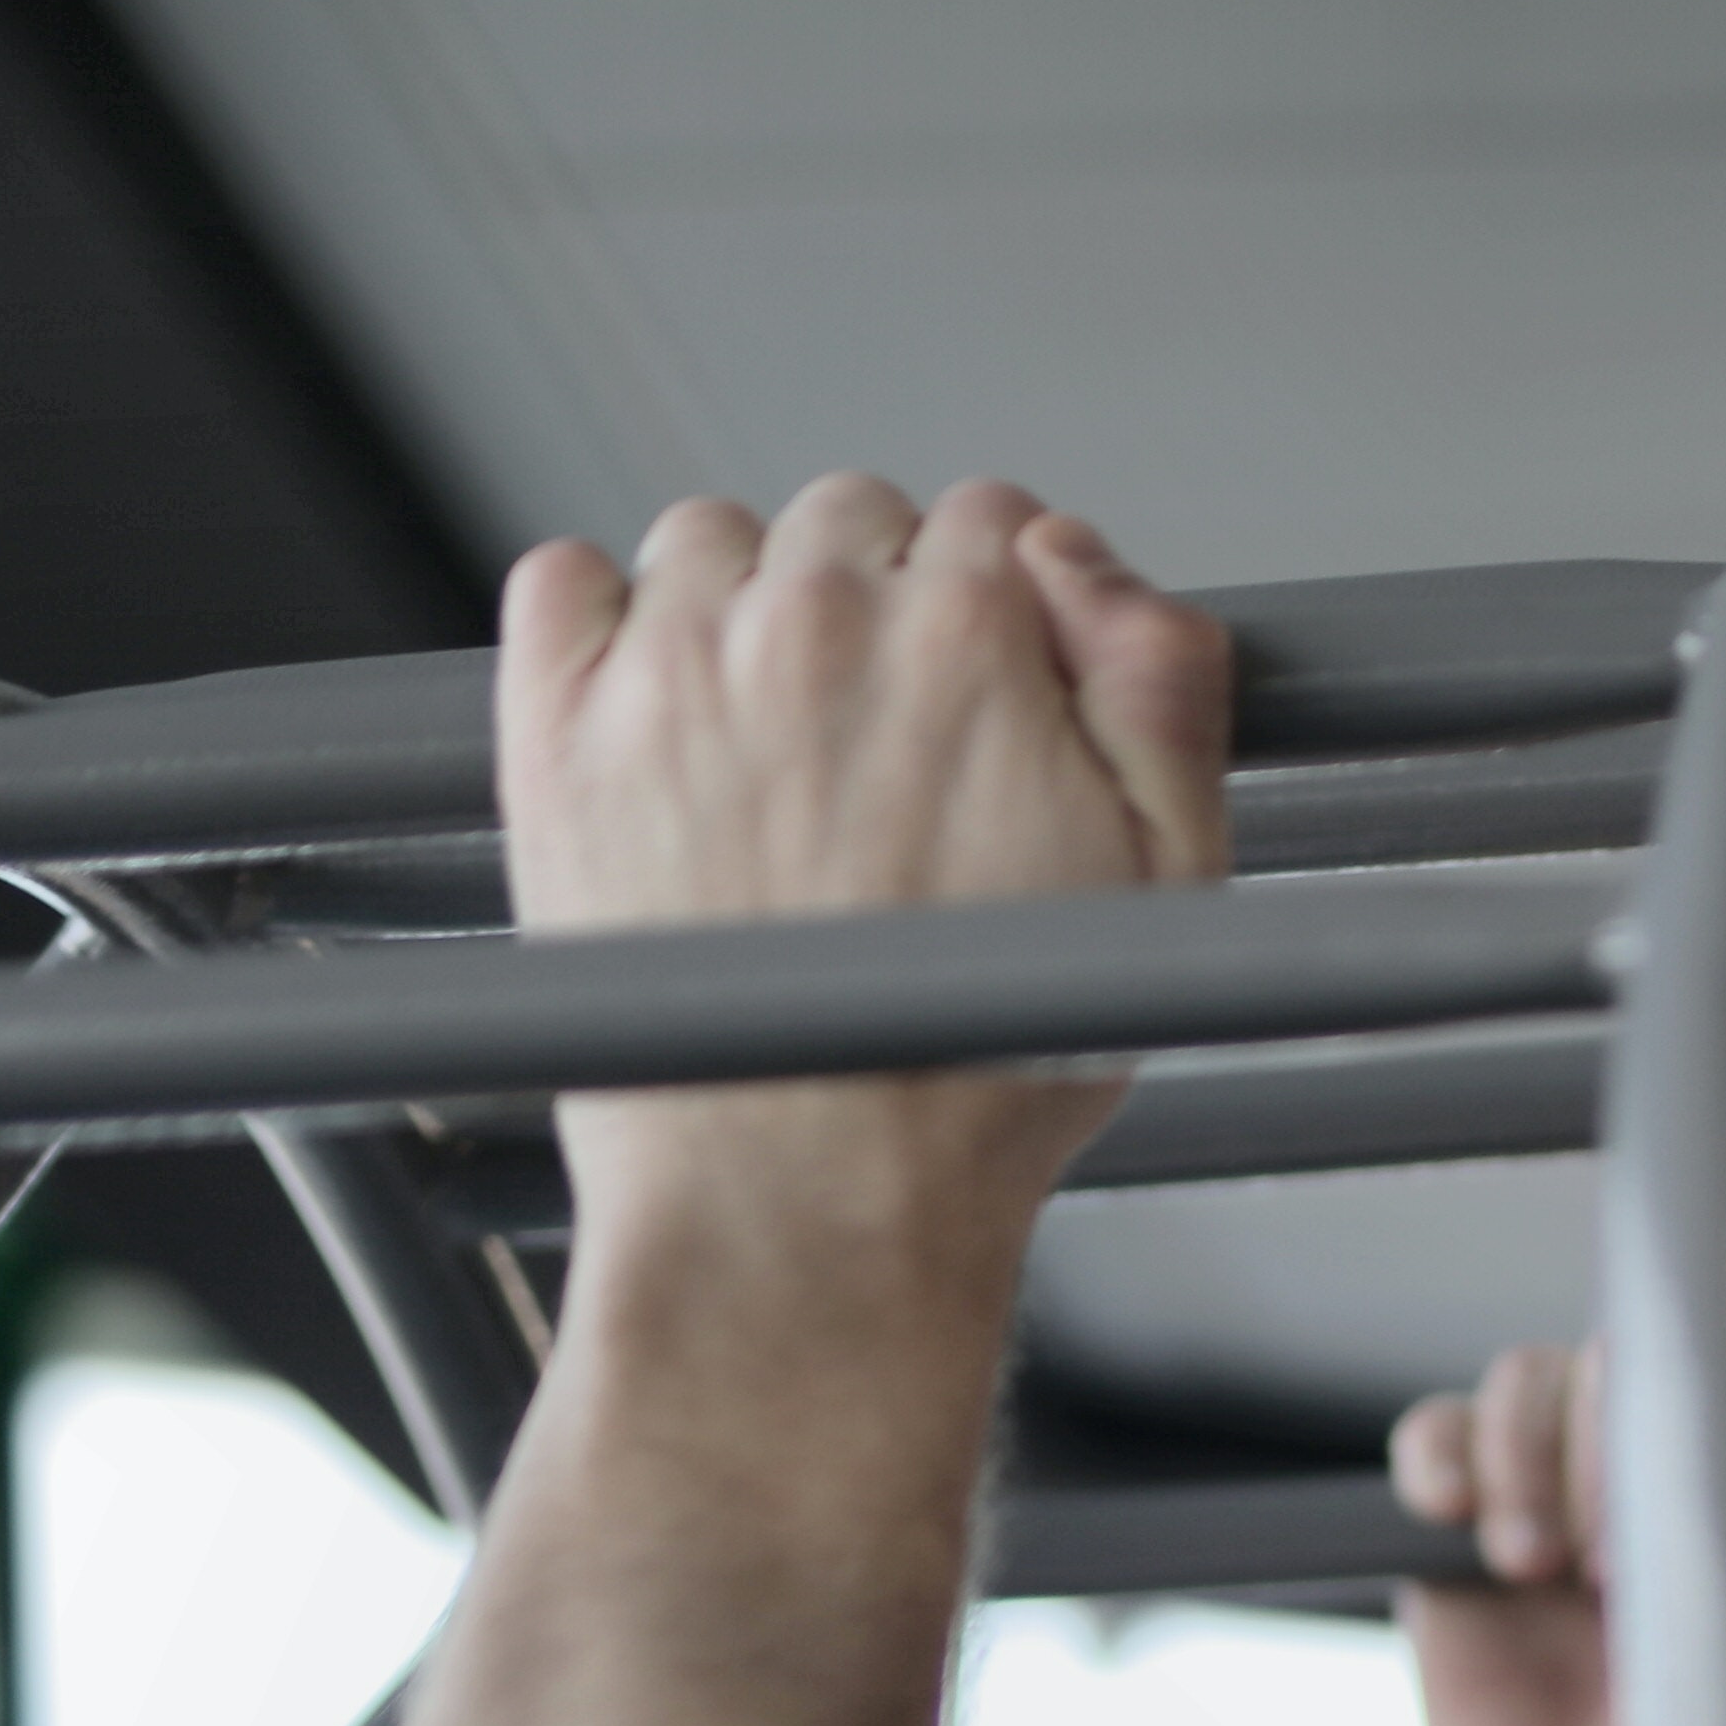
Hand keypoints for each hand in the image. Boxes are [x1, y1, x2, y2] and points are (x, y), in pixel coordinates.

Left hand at [495, 473, 1230, 1296]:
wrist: (806, 1207)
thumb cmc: (979, 1078)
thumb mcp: (1168, 884)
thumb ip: (1162, 684)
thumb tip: (1085, 562)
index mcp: (967, 639)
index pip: (988, 520)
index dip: (997, 607)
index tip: (979, 693)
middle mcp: (812, 623)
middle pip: (849, 519)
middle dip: (875, 603)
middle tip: (878, 748)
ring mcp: (670, 670)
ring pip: (709, 541)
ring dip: (741, 608)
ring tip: (768, 749)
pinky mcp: (557, 732)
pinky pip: (561, 585)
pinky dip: (599, 625)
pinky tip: (654, 723)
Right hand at [1385, 1337, 1725, 1725]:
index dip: (1704, 1409)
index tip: (1690, 1509)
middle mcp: (1649, 1470)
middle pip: (1613, 1355)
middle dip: (1603, 1439)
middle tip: (1610, 1563)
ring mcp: (1552, 1492)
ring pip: (1526, 1378)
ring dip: (1523, 1452)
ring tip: (1533, 1566)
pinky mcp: (1461, 1533)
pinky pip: (1435, 1434)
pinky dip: (1438, 1450)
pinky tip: (1452, 1511)